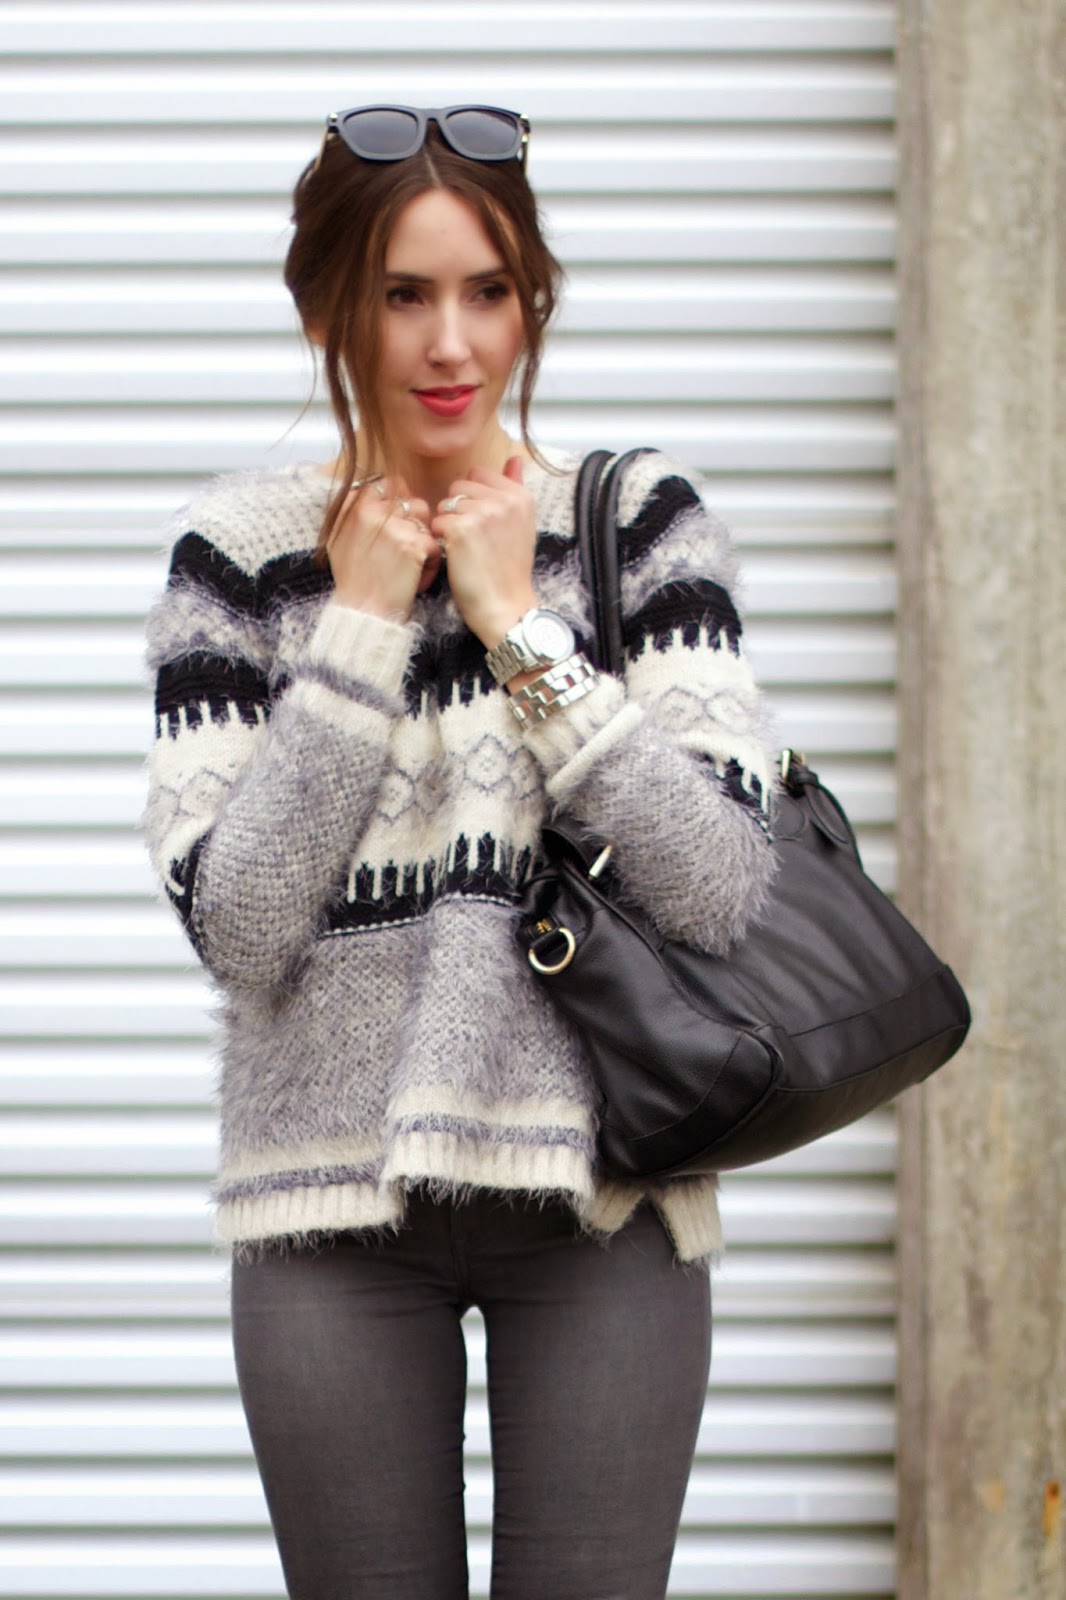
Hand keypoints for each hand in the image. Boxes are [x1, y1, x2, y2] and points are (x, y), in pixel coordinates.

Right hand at [326, 476, 437, 621]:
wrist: (363, 612)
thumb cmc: (352, 579)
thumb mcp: (338, 538)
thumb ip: (350, 510)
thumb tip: (365, 488)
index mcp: (354, 505)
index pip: (386, 483)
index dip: (397, 501)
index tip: (395, 522)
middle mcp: (373, 510)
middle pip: (410, 500)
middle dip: (413, 522)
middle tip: (403, 549)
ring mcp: (395, 526)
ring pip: (425, 520)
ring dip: (423, 540)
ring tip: (409, 564)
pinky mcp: (415, 544)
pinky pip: (434, 543)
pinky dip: (430, 562)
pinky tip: (416, 578)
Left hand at [430, 457, 537, 646]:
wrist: (506, 606)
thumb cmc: (509, 570)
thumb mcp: (521, 525)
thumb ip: (515, 487)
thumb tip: (515, 458)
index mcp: (520, 496)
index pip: (478, 474)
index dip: (472, 498)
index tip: (481, 524)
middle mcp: (504, 499)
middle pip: (458, 486)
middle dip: (458, 510)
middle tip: (473, 540)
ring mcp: (483, 512)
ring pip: (445, 504)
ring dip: (448, 525)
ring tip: (466, 549)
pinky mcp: (461, 528)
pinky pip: (437, 522)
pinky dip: (440, 540)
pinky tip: (456, 556)